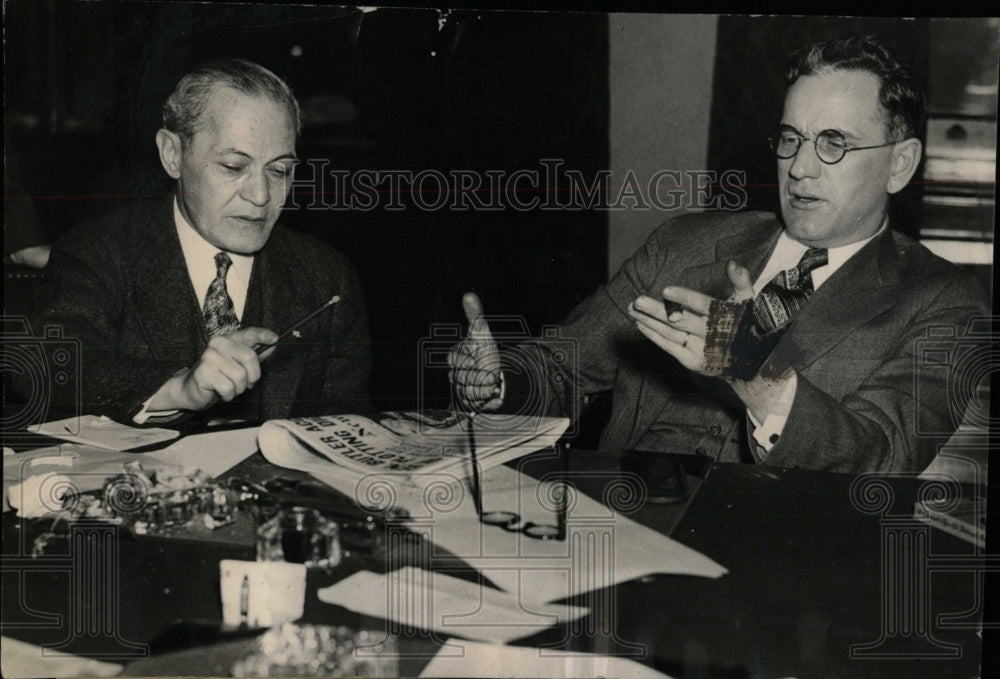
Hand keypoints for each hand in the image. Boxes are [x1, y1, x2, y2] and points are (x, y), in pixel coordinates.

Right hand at [148, 327, 278, 411]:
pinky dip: (228, 395)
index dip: (263, 335)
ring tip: (229, 387)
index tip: (275, 339)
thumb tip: (273, 343)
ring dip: (238, 388)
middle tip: (246, 383)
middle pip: (250, 357)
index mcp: (228, 339)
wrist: (191, 389)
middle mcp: (218, 344)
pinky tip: (220, 392)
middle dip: (253, 376)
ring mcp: (209, 357)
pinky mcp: (203, 372)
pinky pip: (228, 388)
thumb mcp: (239, 364)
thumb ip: (255, 354)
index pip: (249, 333)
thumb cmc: (219, 376)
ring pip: (240, 376)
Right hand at [448, 292, 502, 412]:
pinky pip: (480, 407)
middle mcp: (457, 375)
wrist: (498, 371)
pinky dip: (491, 402)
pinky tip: (497, 395)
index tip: (476, 359)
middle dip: (479, 375)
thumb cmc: (485, 349)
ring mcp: (463, 390)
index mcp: (456, 358)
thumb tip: (468, 294)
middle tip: (490, 371)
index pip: (454, 360)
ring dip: (485, 389)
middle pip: (462, 378)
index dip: (465, 361)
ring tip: (494, 383)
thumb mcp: (482, 332)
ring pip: (470, 394)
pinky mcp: (473, 404)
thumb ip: (475, 315)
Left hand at [628, 260, 753, 374]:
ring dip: (649, 321)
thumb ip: (741, 281)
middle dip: (657, 311)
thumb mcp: (748, 302)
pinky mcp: (691, 361)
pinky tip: (640, 323)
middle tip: (637, 300)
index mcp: (724, 317)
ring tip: (632, 308)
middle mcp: (711, 335)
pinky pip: (669, 346)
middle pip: (680, 321)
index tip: (666, 290)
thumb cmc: (744, 324)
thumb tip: (732, 263)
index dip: (684, 298)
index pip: (703, 305)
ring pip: (670, 334)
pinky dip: (653, 335)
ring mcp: (700, 350)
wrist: (749, 362)